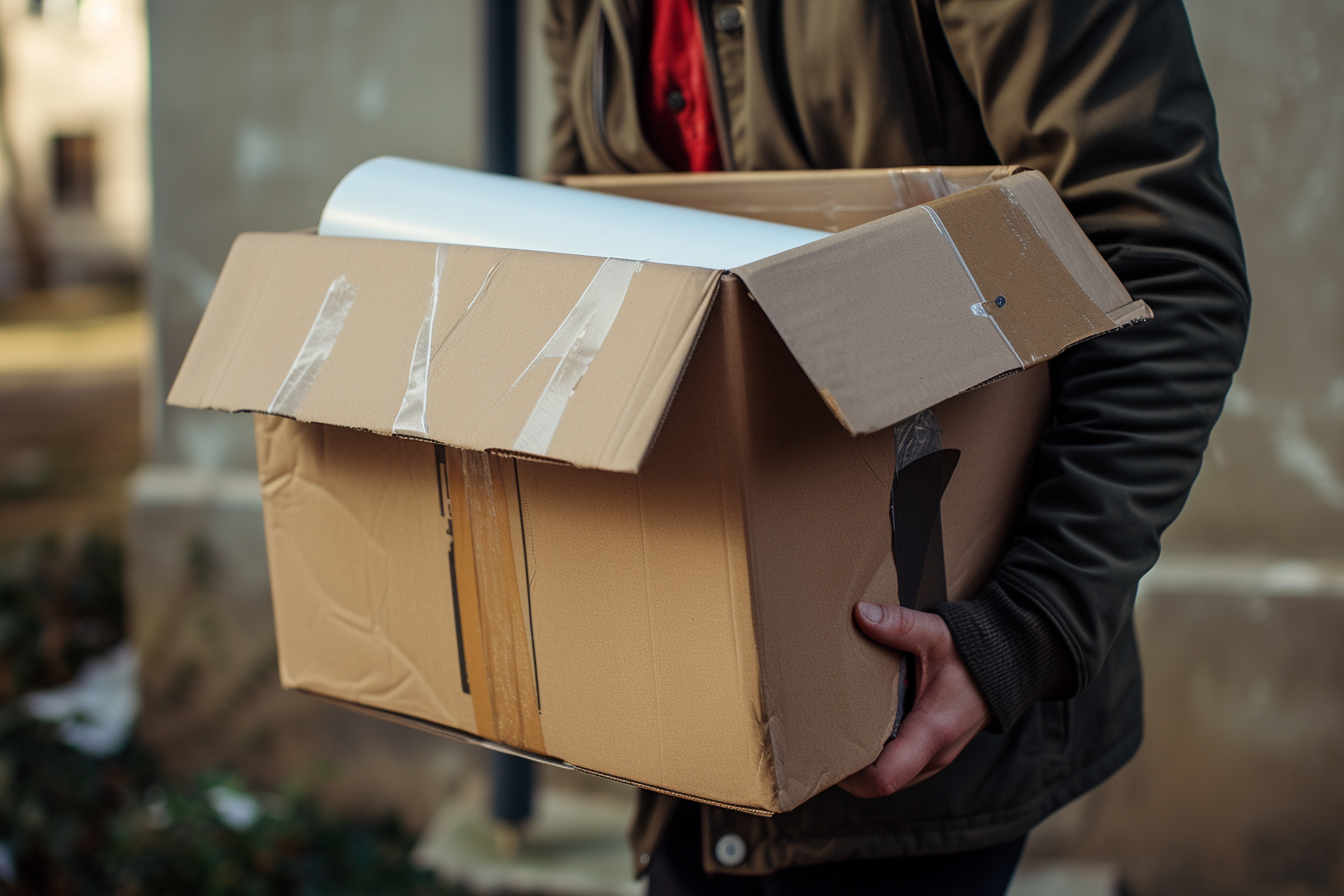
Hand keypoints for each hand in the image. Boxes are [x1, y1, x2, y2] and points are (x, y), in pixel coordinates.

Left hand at [838, 601, 990, 797]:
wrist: (1013, 664)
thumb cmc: (975, 655)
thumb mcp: (936, 634)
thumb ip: (899, 625)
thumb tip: (861, 614)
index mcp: (931, 732)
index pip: (884, 778)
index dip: (849, 775)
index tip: (824, 752)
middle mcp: (933, 755)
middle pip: (879, 782)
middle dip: (848, 767)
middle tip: (819, 738)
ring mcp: (934, 756)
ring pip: (889, 775)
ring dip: (863, 761)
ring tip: (835, 731)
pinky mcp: (933, 750)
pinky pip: (899, 764)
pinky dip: (878, 753)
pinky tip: (861, 725)